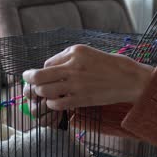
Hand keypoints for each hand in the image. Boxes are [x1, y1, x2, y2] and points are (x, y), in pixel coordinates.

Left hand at [22, 44, 153, 110]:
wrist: (128, 79)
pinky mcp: (80, 98)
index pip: (47, 63)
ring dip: (41, 93)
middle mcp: (73, 66)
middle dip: (30, 81)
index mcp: (74, 52)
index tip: (44, 76)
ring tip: (45, 94)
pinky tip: (56, 102)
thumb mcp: (87, 53)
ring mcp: (76, 84)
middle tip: (29, 84)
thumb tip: (47, 67)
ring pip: (44, 90)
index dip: (43, 71)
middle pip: (38, 76)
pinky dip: (51, 104)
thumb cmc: (107, 65)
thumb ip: (66, 57)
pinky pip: (56, 103)